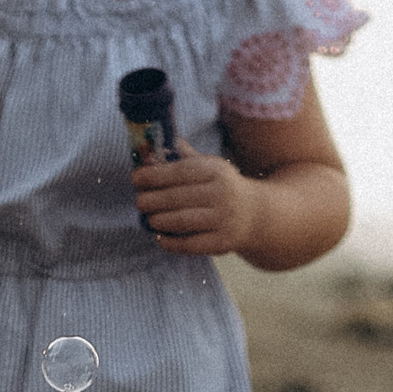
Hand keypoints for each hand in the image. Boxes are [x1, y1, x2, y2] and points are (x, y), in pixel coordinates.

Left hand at [133, 141, 267, 258]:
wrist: (256, 215)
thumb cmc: (223, 187)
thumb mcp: (211, 167)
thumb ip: (184, 158)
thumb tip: (156, 146)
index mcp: (216, 171)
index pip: (180, 172)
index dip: (154, 175)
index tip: (136, 179)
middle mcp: (221, 194)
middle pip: (177, 198)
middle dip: (151, 200)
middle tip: (140, 202)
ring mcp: (223, 219)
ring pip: (181, 221)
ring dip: (159, 220)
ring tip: (150, 219)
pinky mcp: (222, 241)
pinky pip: (190, 244)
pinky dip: (170, 242)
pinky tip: (160, 238)